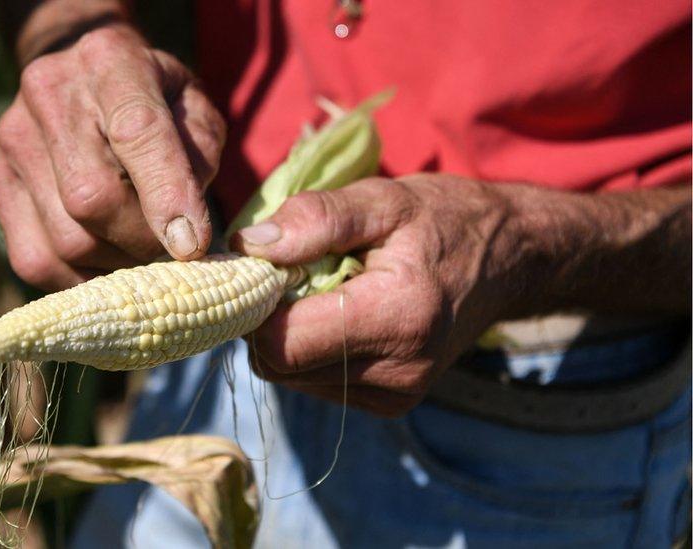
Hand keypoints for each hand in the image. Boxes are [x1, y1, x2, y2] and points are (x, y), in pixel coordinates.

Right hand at [0, 25, 223, 290]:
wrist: (82, 74)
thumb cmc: (153, 99)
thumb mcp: (192, 108)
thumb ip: (198, 159)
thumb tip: (182, 236)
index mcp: (113, 61)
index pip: (138, 132)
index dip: (166, 195)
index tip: (190, 246)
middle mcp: (50, 93)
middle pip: (92, 200)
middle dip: (141, 242)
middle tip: (169, 250)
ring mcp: (12, 137)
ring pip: (65, 241)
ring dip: (114, 265)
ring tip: (136, 250)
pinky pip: (34, 259)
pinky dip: (78, 278)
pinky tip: (103, 263)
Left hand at [231, 175, 514, 415]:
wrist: (512, 260)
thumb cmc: (446, 220)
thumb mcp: (384, 200)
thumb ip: (316, 219)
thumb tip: (249, 246)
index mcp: (397, 318)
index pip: (281, 342)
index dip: (254, 303)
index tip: (261, 265)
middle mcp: (398, 371)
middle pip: (279, 364)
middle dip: (267, 318)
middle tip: (289, 272)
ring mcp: (395, 396)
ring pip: (291, 376)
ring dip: (287, 334)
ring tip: (322, 290)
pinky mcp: (390, 404)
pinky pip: (315, 381)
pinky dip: (309, 348)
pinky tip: (337, 314)